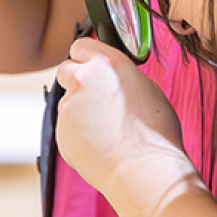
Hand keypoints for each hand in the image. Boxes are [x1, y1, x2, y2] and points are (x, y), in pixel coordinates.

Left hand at [55, 35, 187, 198]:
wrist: (145, 170)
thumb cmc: (155, 136)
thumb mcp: (149, 90)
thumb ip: (122, 77)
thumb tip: (113, 78)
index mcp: (108, 64)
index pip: (81, 45)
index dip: (87, 58)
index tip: (90, 66)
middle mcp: (83, 80)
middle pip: (66, 70)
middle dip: (78, 81)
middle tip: (97, 98)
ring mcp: (68, 106)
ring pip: (68, 101)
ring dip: (80, 110)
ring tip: (108, 129)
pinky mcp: (61, 131)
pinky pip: (67, 127)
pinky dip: (78, 132)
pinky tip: (101, 143)